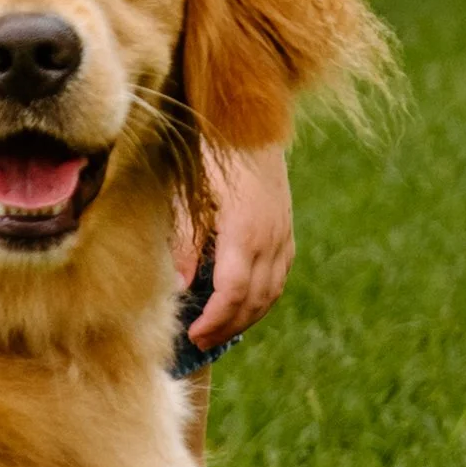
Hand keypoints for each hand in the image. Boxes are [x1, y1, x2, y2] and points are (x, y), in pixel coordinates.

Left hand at [180, 144, 293, 351]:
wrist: (249, 124)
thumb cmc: (211, 157)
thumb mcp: (189, 196)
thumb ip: (185, 243)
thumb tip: (179, 287)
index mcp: (244, 231)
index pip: (234, 292)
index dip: (215, 319)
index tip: (193, 333)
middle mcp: (271, 238)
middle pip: (255, 299)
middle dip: (228, 326)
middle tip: (201, 342)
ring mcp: (283, 234)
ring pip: (272, 291)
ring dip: (247, 317)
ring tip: (219, 330)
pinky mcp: (286, 229)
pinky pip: (279, 275)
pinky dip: (262, 297)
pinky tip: (242, 304)